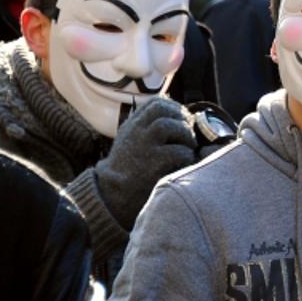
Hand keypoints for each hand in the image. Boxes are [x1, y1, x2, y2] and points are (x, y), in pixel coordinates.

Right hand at [93, 97, 197, 229]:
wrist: (113, 197)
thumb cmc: (128, 170)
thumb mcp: (131, 142)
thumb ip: (146, 128)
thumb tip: (177, 116)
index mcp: (132, 126)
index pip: (155, 103)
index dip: (174, 107)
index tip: (182, 118)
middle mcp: (136, 132)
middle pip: (163, 109)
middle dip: (181, 117)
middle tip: (188, 133)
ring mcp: (143, 146)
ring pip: (171, 126)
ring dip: (186, 135)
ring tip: (188, 147)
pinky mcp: (153, 163)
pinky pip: (180, 152)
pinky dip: (187, 155)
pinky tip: (185, 162)